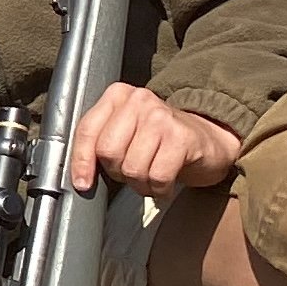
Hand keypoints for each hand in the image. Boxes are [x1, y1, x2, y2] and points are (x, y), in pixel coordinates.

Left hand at [67, 81, 241, 196]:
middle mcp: (138, 100)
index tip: (83, 183)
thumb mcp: (125, 132)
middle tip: (131, 172)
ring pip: (132, 168)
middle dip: (117, 172)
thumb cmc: (159, 141)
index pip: (87, 130)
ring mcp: (161, 117)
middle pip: (108, 151)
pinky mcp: (181, 137)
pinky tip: (164, 184)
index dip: (81, 161)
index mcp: (117, 95)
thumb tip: (78, 174)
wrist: (208, 140)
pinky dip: (159, 189)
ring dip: (140, 184)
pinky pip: (157, 177)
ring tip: (150, 177)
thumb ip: (100, 142)